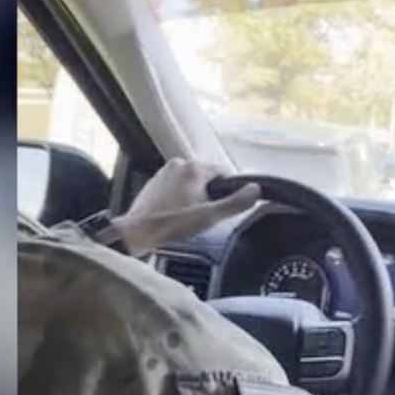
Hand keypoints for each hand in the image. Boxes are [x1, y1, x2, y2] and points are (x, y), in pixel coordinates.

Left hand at [112, 159, 261, 257]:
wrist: (137, 232)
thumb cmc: (173, 224)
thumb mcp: (210, 217)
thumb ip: (236, 203)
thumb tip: (257, 189)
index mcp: (195, 167)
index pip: (224, 174)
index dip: (227, 193)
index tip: (220, 211)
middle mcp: (179, 162)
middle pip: (207, 179)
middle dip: (209, 196)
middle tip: (202, 218)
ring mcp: (164, 171)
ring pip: (191, 183)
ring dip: (194, 198)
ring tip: (187, 218)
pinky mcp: (153, 182)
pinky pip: (175, 187)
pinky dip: (179, 199)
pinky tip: (175, 215)